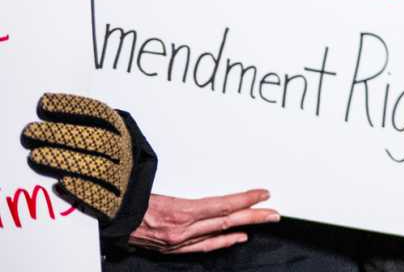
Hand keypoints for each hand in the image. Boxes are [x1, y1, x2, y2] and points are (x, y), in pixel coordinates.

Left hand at [22, 93, 136, 221]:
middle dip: (64, 134)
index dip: (74, 107)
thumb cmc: (97, 160)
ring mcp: (122, 178)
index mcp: (121, 132)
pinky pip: (102, 199)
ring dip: (67, 160)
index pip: (101, 114)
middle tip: (30, 132)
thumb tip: (44, 107)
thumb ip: (76, 126)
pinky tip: (59, 184)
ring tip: (36, 156)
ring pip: (100, 168)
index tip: (44, 104)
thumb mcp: (95, 137)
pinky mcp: (116, 204)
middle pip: (99, 141)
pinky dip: (82, 191)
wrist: (124, 192)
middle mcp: (125, 153)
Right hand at [130, 190, 279, 254]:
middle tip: (275, 213)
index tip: (264, 193)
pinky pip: (203, 246)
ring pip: (218, 234)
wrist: (105, 217)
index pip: (222, 206)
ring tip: (264, 221)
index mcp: (179, 212)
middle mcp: (181, 230)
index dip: (245, 200)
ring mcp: (177, 241)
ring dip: (243, 227)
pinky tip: (237, 237)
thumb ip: (183, 188)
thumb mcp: (155, 185)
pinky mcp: (171, 248)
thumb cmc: (129, 196)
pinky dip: (223, 242)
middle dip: (254, 216)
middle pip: (226, 222)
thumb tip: (204, 178)